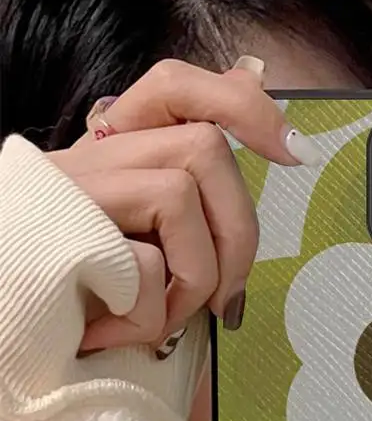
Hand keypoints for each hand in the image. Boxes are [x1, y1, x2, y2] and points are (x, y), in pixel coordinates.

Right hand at [47, 57, 313, 351]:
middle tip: (228, 301)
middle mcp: (94, 157)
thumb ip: (188, 232)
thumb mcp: (141, 262)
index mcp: (117, 158)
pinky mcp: (61, 225)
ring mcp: (74, 184)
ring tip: (168, 318)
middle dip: (239, 232)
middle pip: (205, 146)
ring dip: (196, 273)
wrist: (10, 325)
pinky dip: (154, 308)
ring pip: (180, 190)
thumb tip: (257, 222)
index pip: (176, 89)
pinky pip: (145, 258)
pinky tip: (127, 331)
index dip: (241, 106)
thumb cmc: (79, 304)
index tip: (295, 151)